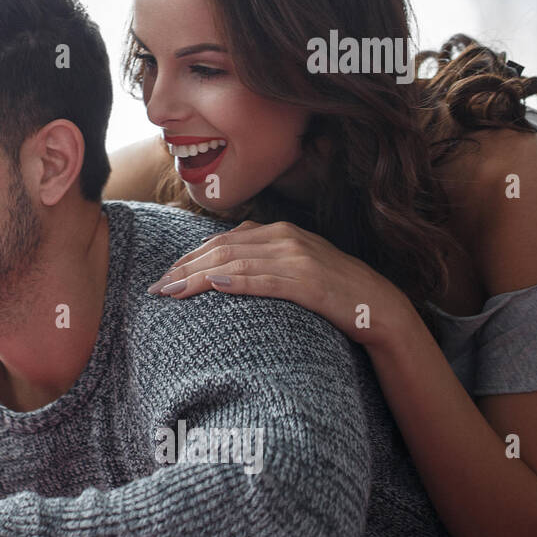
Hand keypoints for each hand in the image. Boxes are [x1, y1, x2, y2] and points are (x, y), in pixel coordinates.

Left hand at [144, 219, 410, 345]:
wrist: (379, 306)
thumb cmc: (331, 290)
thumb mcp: (294, 266)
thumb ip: (261, 260)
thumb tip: (219, 270)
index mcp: (278, 230)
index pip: (221, 240)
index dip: (188, 257)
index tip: (165, 275)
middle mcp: (284, 237)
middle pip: (221, 249)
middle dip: (184, 268)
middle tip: (157, 289)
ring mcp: (297, 257)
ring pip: (235, 263)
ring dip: (198, 278)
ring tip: (173, 292)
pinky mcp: (309, 282)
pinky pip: (266, 280)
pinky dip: (237, 281)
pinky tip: (214, 286)